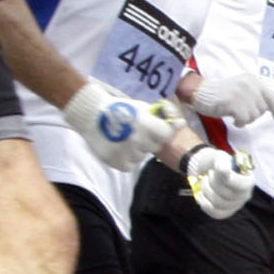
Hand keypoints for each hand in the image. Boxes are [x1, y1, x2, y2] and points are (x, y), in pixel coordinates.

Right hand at [61, 83, 182, 171]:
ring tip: (124, 138)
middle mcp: (138, 140)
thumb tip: (181, 124)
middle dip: (149, 139)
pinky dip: (127, 159)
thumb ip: (161, 116)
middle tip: (136, 131)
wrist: (92, 114)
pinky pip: (130, 165)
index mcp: (146, 125)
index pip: (167, 134)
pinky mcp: (116, 162)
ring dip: (137, 149)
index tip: (158, 128)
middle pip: (154, 146)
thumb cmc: (120, 108)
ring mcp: (126, 152)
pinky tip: (120, 147)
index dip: (164, 131)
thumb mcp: (142, 107)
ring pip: (141, 156)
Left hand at [184, 144, 259, 219]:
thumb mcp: (219, 158)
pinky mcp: (226, 212)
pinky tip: (200, 195)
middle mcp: (245, 194)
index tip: (215, 170)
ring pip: (219, 203)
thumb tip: (224, 171)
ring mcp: (236, 205)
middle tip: (208, 173)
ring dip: (206, 190)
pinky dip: (205, 203)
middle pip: (228, 194)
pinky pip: (215, 213)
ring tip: (204, 181)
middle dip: (212, 182)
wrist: (207, 171)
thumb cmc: (216, 164)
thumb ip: (222, 163)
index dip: (227, 179)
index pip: (243, 185)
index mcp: (248, 180)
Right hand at [187, 66, 273, 128]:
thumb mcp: (243, 89)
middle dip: (254, 115)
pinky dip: (239, 122)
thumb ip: (258, 96)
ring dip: (245, 119)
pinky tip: (232, 118)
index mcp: (254, 80)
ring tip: (234, 112)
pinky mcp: (233, 102)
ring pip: (254, 116)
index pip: (272, 96)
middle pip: (262, 109)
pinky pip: (244, 119)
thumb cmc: (224, 94)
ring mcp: (242, 93)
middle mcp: (250, 84)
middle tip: (241, 111)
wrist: (202, 92)